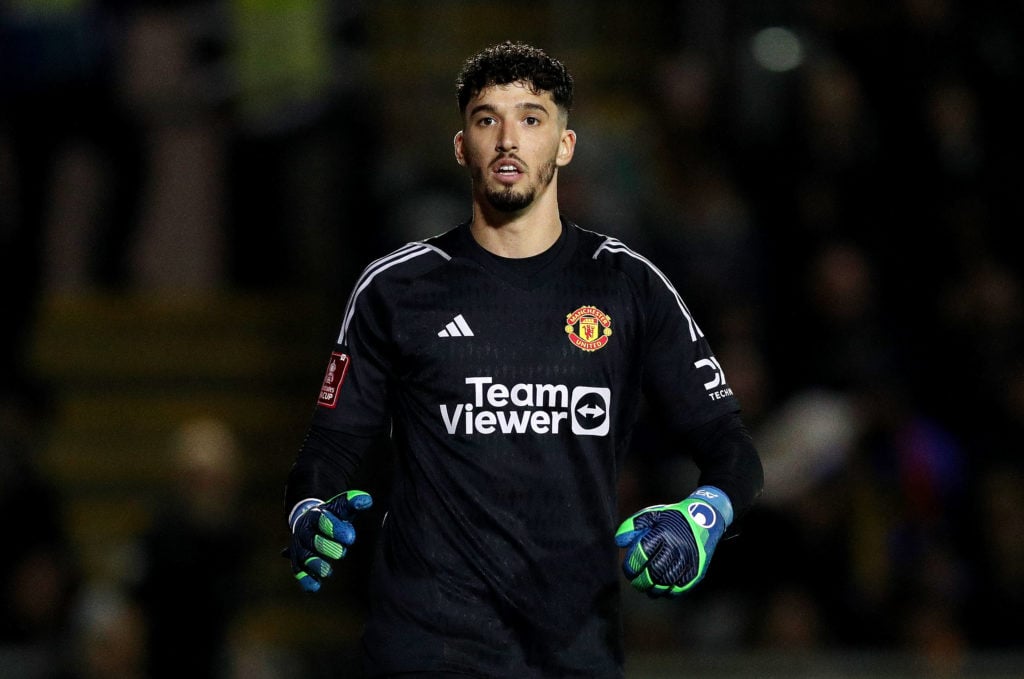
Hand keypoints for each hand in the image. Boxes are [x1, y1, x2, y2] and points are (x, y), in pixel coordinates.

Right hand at [286, 490, 372, 591]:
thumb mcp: (342, 506)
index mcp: (315, 516)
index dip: (335, 528)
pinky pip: (299, 571)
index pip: (323, 520)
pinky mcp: (298, 562)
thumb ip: (354, 503)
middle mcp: (304, 532)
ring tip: (328, 572)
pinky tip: (315, 587)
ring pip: (305, 557)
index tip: (351, 538)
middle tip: (341, 553)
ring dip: (315, 564)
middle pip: (313, 540)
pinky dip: (305, 579)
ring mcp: (300, 547)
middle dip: (326, 546)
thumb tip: (367, 500)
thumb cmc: (332, 515)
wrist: (309, 521)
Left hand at [614, 486, 731, 596]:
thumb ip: (632, 525)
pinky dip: (668, 591)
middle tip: (635, 581)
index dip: (631, 566)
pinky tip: (661, 588)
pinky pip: (680, 587)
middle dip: (640, 581)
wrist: (706, 518)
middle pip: (653, 572)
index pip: (642, 554)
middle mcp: (676, 547)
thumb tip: (619, 542)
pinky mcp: (697, 570)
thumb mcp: (652, 514)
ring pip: (666, 582)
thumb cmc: (673, 518)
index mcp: (663, 533)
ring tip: (646, 587)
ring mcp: (688, 560)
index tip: (628, 570)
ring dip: (653, 589)